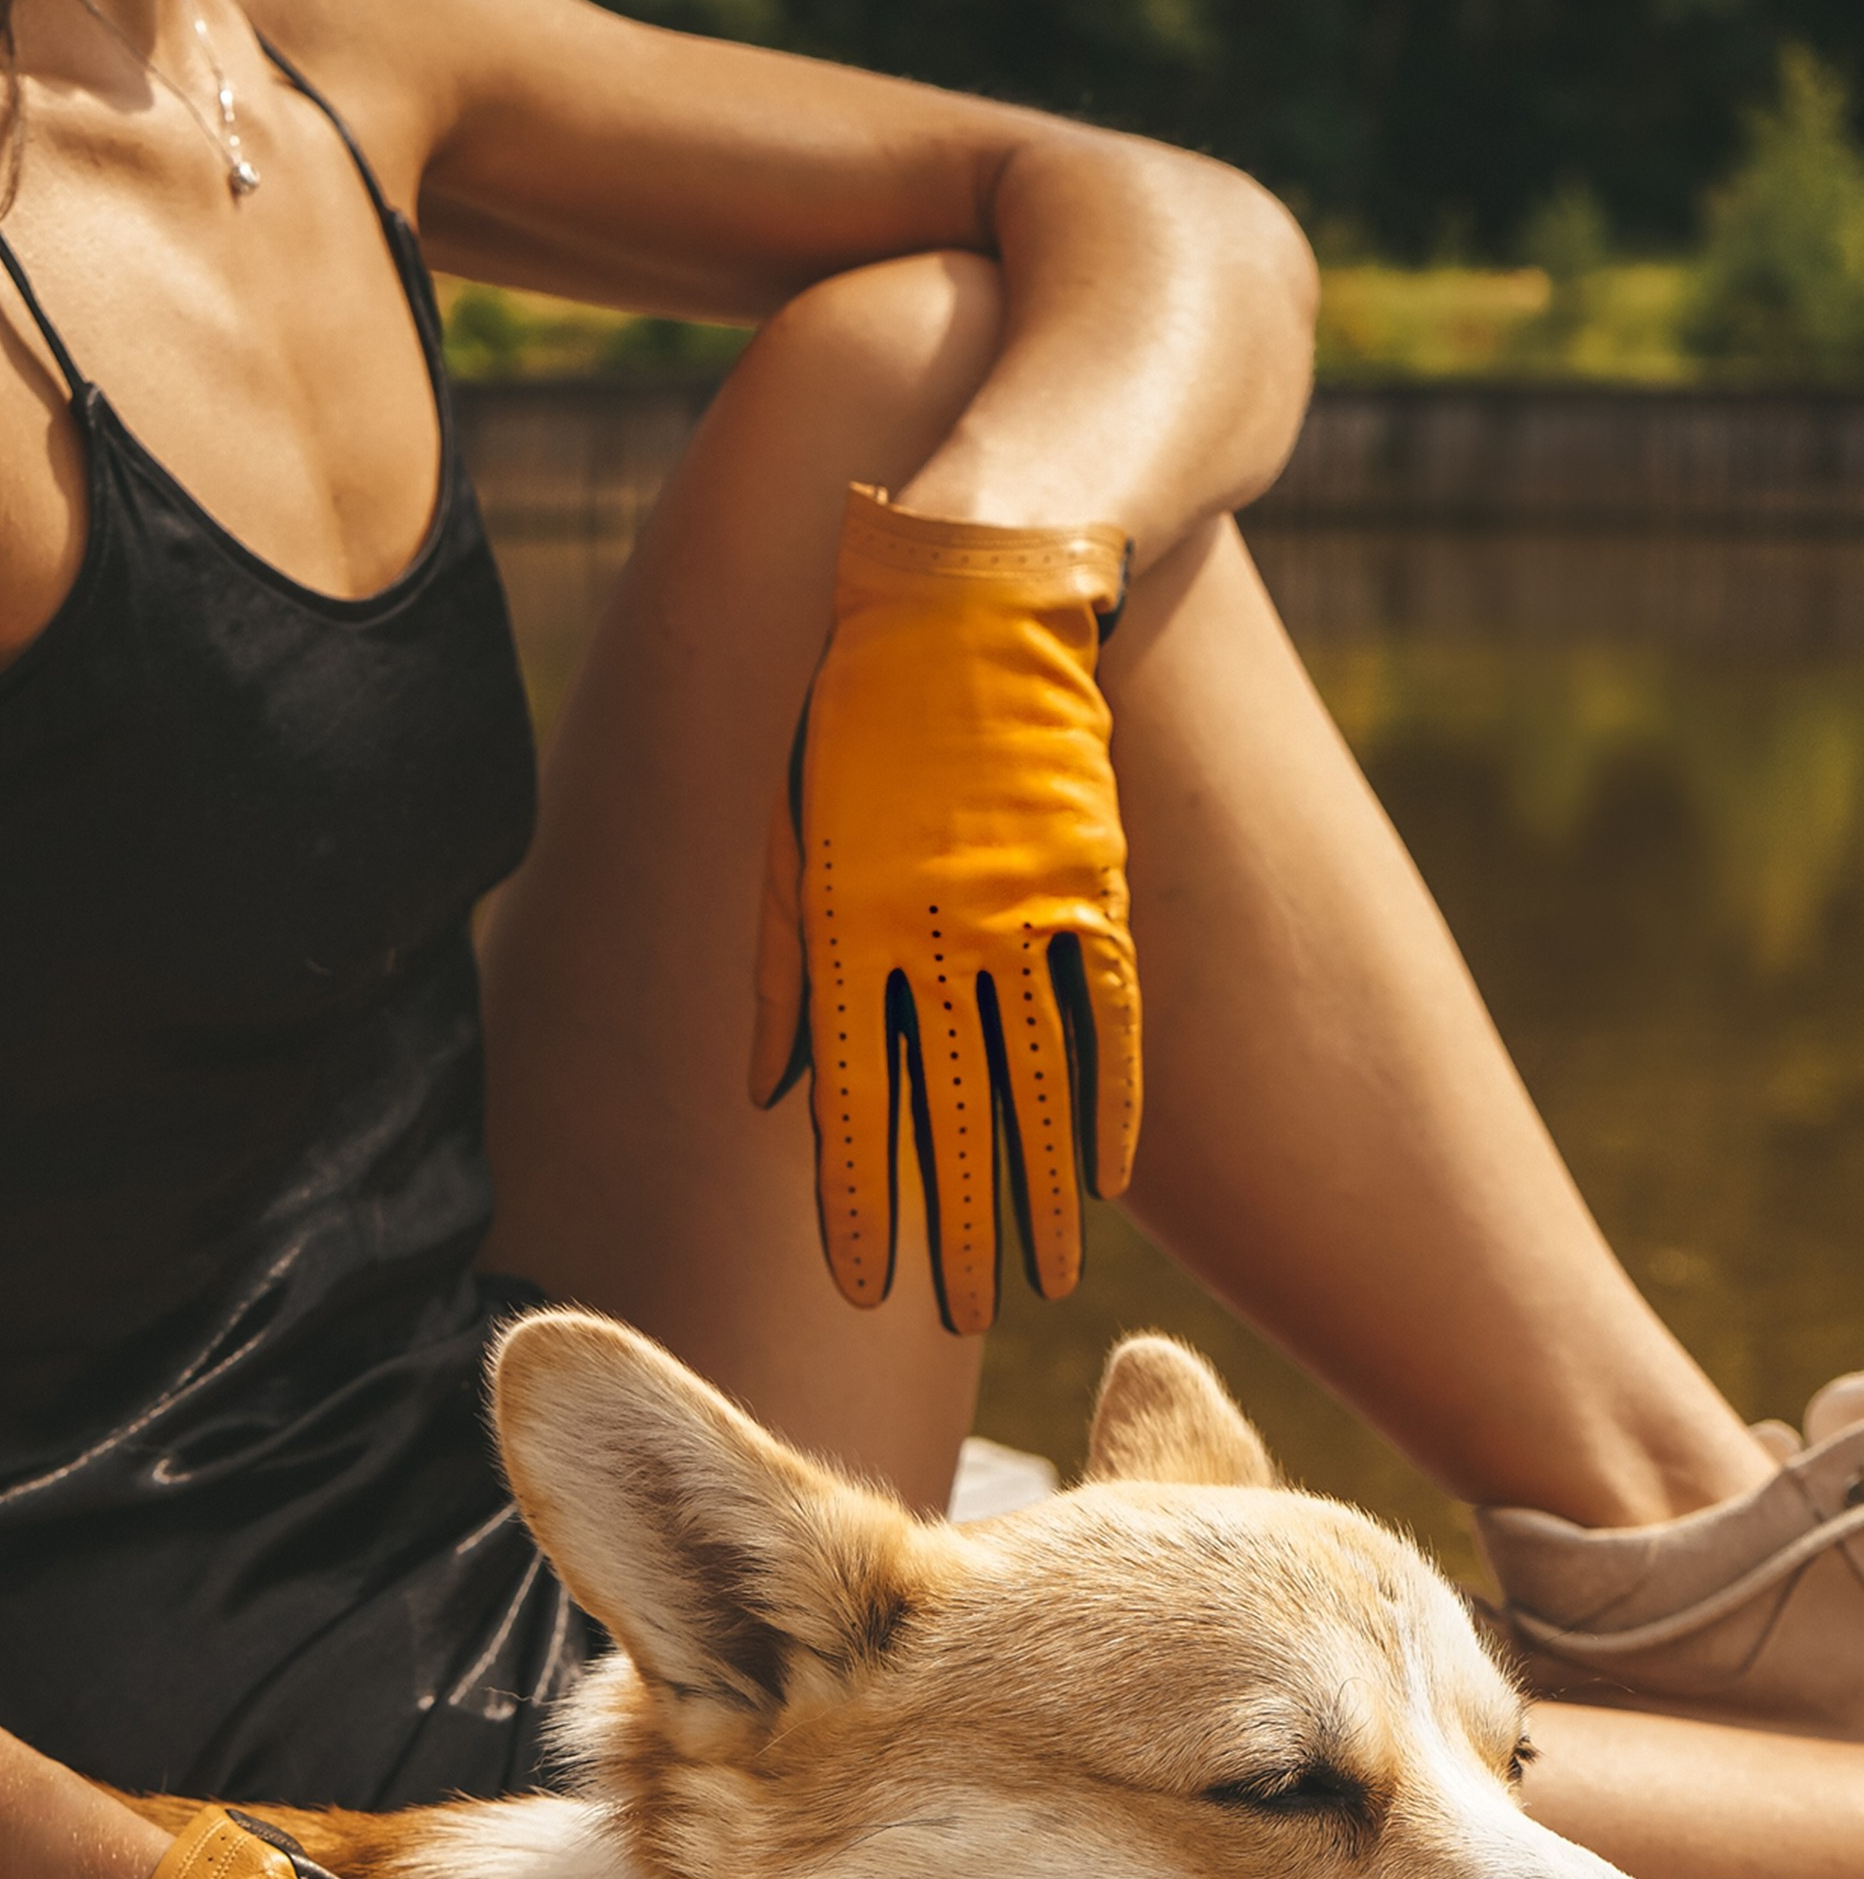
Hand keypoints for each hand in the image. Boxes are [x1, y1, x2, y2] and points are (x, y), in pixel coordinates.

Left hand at [752, 484, 1138, 1336]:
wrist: (979, 558)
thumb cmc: (858, 686)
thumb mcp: (787, 811)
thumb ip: (777, 955)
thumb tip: (765, 1086)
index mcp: (849, 919)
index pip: (852, 1094)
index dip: (858, 1197)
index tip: (862, 1287)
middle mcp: (941, 933)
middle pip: (956, 1112)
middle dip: (955, 1227)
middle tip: (959, 1320)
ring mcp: (1030, 912)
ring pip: (1041, 1084)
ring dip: (1042, 1192)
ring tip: (1044, 1280)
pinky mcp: (1098, 879)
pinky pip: (1112, 1017)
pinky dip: (1111, 1101)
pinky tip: (1109, 1178)